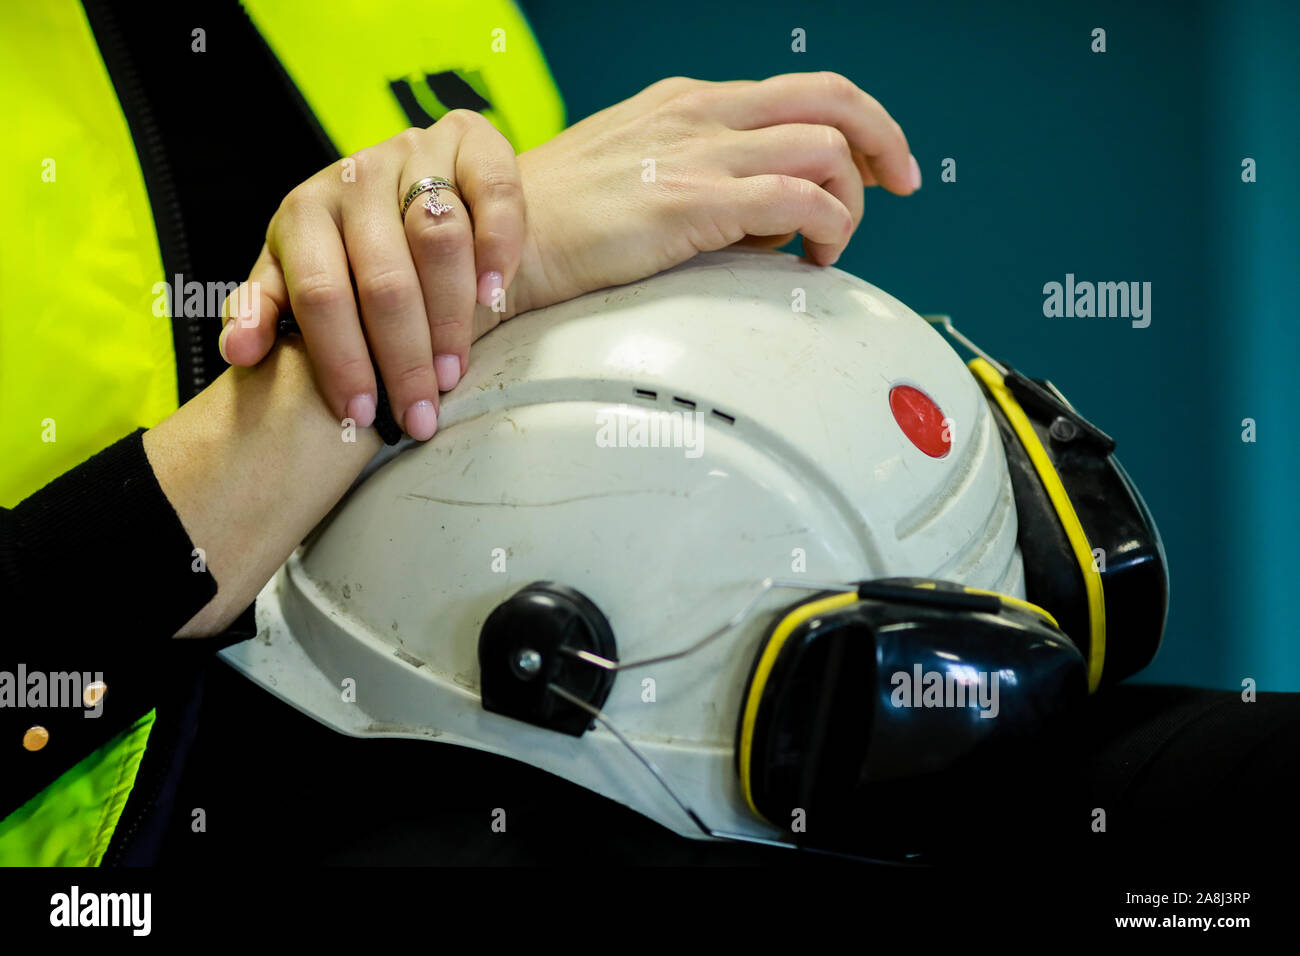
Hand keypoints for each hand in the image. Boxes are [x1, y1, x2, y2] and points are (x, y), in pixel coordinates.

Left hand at [218, 111, 524, 439]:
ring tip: (453, 374)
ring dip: (450, 317)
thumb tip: (239, 353)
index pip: (318, 291)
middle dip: (401, 358)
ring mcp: (415, 152)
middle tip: (418, 414)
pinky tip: (493, 296)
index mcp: (303, 211)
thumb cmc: (353, 251)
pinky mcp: (473, 143)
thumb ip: (268, 308)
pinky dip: (497, 248)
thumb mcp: (299, 272)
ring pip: (437, 240)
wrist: (422, 188)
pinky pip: (493, 194)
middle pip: (382, 278)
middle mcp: (355, 175)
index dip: (340, 358)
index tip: (360, 414)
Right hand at [506, 72, 918, 318]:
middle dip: (884, 140)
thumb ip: (697, 182)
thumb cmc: (551, 222)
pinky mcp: (692, 200)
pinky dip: (828, 227)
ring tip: (829, 244)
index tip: (879, 163)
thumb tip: (761, 218)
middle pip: (831, 99)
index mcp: (686, 103)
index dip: (856, 123)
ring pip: (827, 148)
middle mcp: (699, 113)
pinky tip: (812, 257)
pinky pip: (799, 201)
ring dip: (851, 201)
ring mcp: (697, 152)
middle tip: (902, 183)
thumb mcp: (631, 176)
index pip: (799, 93)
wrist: (497, 242)